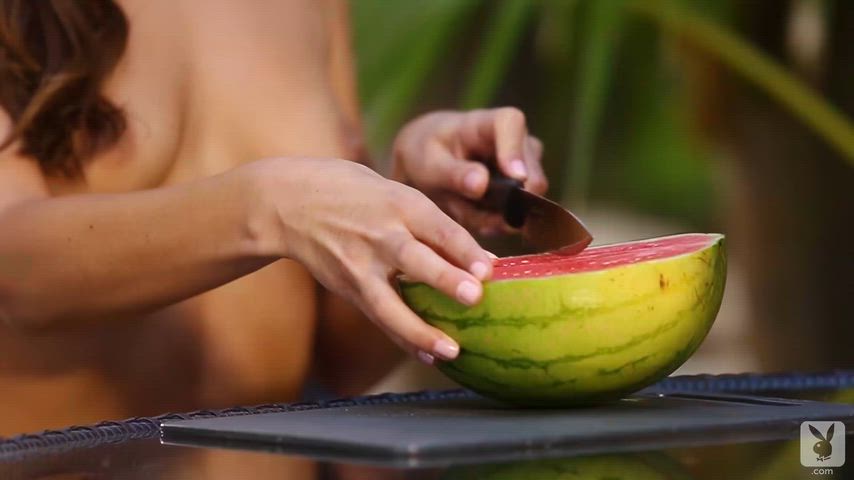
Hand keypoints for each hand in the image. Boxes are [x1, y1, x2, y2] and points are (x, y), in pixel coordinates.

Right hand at [248, 158, 492, 363]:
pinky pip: (379, 317)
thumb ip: (434, 226)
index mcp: (398, 203)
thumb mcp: (394, 193)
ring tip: (450, 351)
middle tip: (474, 296)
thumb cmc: (355, 193)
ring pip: (390, 302)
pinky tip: (428, 356)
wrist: (289, 203)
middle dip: (444, 279)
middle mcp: (379, 234)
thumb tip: (483, 262)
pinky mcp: (349, 288)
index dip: (464, 248)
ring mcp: (360, 265)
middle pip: (413, 259)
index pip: (436, 226)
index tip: (489, 268)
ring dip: (421, 329)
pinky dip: (404, 338)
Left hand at [391, 108, 547, 235]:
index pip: (511, 123)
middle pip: (531, 174)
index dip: (516, 151)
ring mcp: (528, 164)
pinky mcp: (528, 188)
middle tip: (466, 211)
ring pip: (527, 201)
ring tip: (463, 209)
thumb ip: (454, 174)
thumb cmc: (429, 154)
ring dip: (494, 215)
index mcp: (489, 123)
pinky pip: (521, 214)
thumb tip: (481, 186)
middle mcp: (519, 140)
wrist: (431, 163)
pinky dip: (495, 221)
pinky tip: (474, 216)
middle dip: (502, 203)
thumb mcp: (431, 166)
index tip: (515, 177)